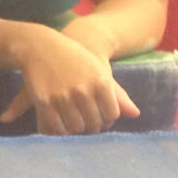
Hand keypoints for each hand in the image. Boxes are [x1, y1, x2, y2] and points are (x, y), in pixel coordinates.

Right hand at [0, 24, 140, 134]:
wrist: (41, 46)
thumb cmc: (74, 59)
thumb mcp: (98, 71)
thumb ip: (117, 95)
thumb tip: (136, 114)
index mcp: (101, 82)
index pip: (112, 114)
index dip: (106, 119)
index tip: (98, 117)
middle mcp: (83, 91)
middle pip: (95, 124)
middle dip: (91, 126)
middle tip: (85, 122)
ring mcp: (63, 98)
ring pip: (77, 128)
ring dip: (76, 129)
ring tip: (72, 122)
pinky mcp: (45, 103)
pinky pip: (58, 127)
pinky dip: (60, 130)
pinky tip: (60, 122)